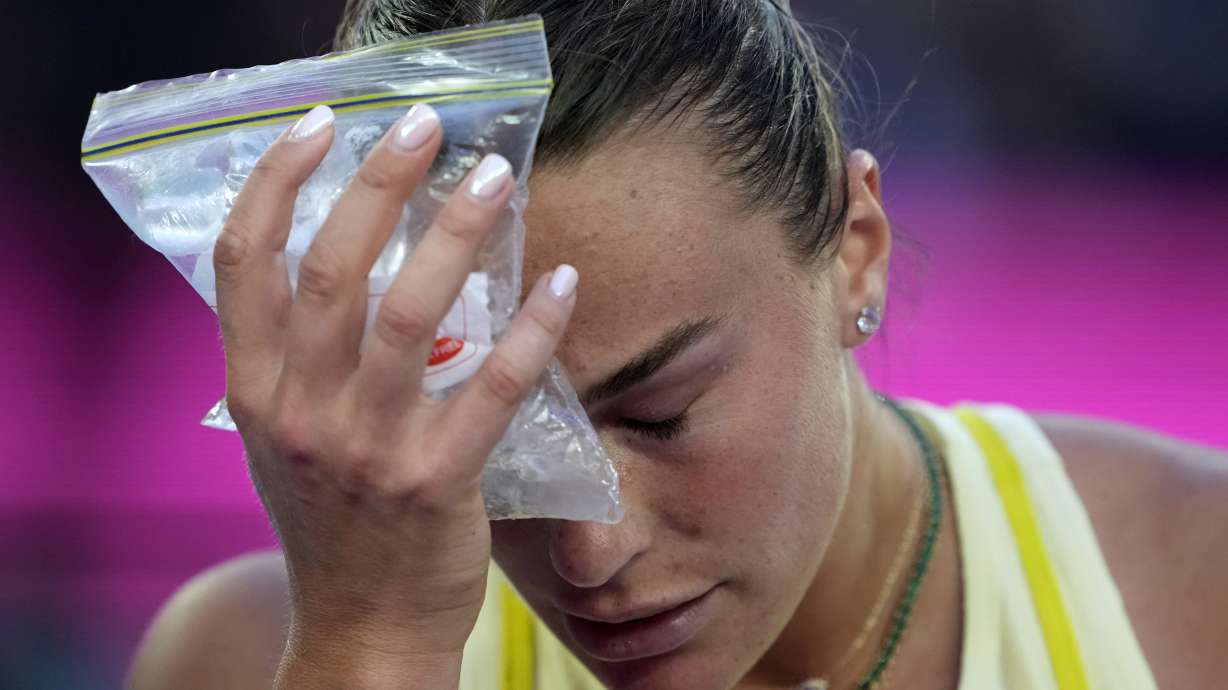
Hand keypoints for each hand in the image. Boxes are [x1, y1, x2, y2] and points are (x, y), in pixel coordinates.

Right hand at [212, 104, 576, 684]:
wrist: (359, 630)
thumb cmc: (331, 524)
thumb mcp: (281, 440)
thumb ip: (291, 360)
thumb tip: (335, 263)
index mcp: (252, 391)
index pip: (243, 262)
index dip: (277, 180)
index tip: (319, 123)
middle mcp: (298, 411)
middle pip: (331, 268)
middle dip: (378, 182)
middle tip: (424, 127)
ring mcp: (366, 447)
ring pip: (409, 312)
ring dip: (456, 232)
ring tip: (495, 178)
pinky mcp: (435, 480)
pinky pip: (493, 386)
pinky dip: (532, 328)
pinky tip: (561, 281)